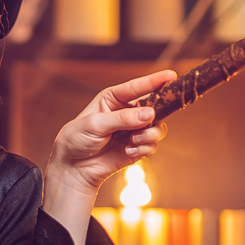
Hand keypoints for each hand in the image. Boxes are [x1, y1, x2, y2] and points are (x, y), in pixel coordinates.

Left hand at [46, 69, 175, 198]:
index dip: (155, 81)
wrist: (73, 167)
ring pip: (157, 128)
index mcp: (114, 98)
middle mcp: (127, 112)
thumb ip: (123, 118)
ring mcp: (134, 130)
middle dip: (157, 112)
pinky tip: (128, 151)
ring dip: (148, 134)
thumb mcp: (96, 124)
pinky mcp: (137, 147)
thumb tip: (150, 113)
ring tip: (132, 140)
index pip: (137, 87)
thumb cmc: (77, 139)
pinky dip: (143, 149)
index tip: (171, 76)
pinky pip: (152, 145)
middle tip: (151, 119)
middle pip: (154, 106)